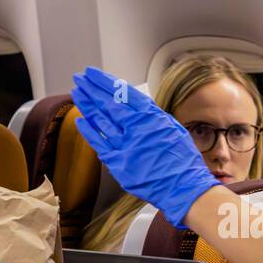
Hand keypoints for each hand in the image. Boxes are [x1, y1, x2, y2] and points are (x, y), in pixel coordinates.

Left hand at [71, 67, 218, 228]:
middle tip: (80, 79)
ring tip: (77, 94)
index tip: (93, 75)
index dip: (105, 82)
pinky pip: (99, 143)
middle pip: (108, 103)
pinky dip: (89, 131)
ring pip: (101, 120)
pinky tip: (80, 120)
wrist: (184, 187)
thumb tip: (137, 107)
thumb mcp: (173, 129)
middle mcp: (137, 128)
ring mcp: (126, 145)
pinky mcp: (119, 163)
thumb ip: (153, 117)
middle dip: (91, 89)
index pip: (123, 93)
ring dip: (87, 105)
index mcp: (152, 116)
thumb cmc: (182, 161)